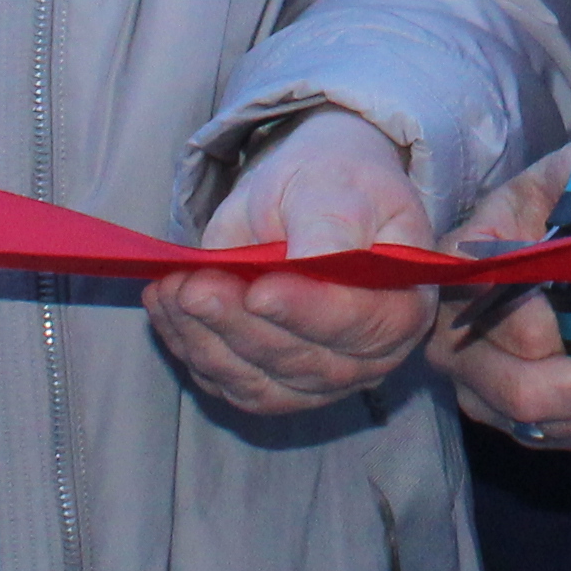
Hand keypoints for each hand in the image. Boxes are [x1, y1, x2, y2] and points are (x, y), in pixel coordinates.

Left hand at [147, 108, 437, 415]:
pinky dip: (191, 348)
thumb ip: (330, 226)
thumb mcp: (338, 185)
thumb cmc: (334, 187)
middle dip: (240, 324)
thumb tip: (310, 262)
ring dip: (206, 340)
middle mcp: (368, 357)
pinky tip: (168, 308)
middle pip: (302, 360)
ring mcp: (320, 380)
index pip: (360, 323)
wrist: (312, 198)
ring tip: (172, 290)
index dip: (308, 311)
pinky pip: (229, 383)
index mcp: (403, 302)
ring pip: (258, 381)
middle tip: (194, 285)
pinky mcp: (273, 385)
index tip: (259, 290)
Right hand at [437, 138, 570, 453]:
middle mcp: (452, 341)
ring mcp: (474, 385)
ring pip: (543, 424)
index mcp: (461, 277)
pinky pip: (556, 439)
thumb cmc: (541, 212)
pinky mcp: (502, 415)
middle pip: (527, 390)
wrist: (523, 247)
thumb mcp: (563, 179)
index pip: (513, 321)